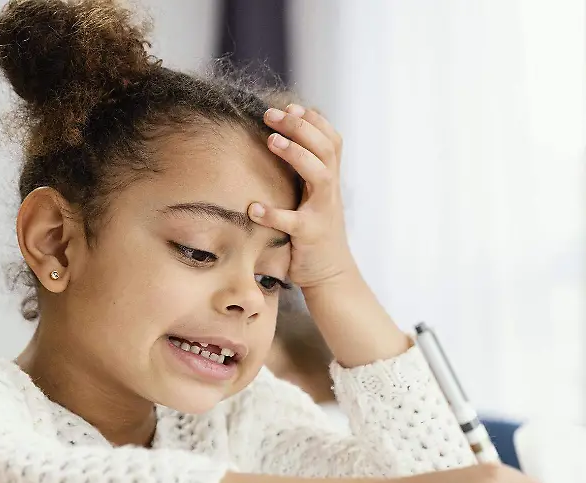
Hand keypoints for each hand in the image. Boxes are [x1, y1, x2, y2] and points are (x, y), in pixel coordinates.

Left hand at [251, 104, 353, 288]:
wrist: (331, 274)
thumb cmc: (314, 233)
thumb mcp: (313, 199)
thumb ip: (301, 176)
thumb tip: (272, 148)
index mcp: (330, 180)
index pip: (332, 140)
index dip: (315, 120)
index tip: (291, 105)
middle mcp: (330, 191)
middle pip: (326, 147)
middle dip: (299, 126)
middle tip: (270, 113)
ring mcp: (323, 212)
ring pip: (320, 174)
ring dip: (297, 154)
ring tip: (271, 140)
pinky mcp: (311, 235)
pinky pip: (294, 221)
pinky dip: (273, 214)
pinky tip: (253, 209)